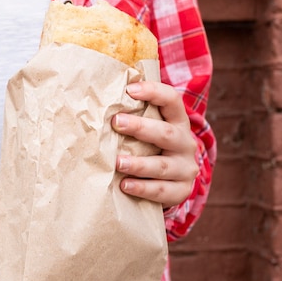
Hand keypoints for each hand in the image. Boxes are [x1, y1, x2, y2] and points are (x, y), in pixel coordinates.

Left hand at [111, 81, 198, 207]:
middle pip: (166, 133)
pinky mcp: (181, 190)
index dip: (154, 92)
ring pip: (163, 166)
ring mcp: (185, 168)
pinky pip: (162, 190)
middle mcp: (185, 143)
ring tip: (117, 162)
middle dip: (141, 127)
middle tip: (116, 122)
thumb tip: (95, 104)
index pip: (172, 100)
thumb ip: (131, 118)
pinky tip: (125, 185)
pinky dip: (143, 188)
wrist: (171, 182)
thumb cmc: (150, 149)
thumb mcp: (147, 131)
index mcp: (178, 122)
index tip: (130, 89)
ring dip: (138, 164)